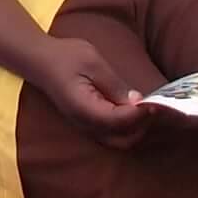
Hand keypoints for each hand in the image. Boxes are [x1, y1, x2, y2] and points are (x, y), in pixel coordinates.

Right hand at [27, 36, 151, 147]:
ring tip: (146, 107)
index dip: (140, 114)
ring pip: (119, 140)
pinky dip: (127, 127)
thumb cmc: (65, 57)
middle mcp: (86, 124)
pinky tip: (133, 109)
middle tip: (154, 104)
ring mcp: (86, 126)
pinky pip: (112, 134)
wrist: (40, 60)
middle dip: (142, 125)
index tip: (156, 100)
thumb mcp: (92, 61)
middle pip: (123, 139)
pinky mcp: (88, 123)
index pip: (119, 121)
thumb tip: (137, 102)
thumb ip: (114, 84)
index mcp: (85, 109)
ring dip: (136, 128)